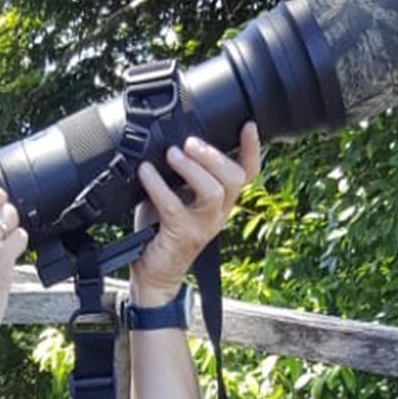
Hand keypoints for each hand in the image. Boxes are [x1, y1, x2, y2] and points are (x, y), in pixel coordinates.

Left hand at [130, 122, 260, 305]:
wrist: (153, 274)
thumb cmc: (161, 233)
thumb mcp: (174, 197)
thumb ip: (177, 176)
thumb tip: (166, 142)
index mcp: (220, 202)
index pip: (247, 174)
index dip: (252, 149)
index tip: (247, 125)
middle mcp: (218, 213)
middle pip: (234, 179)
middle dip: (213, 156)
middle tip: (190, 142)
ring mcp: (203, 226)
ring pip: (213, 192)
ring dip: (192, 168)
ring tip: (172, 154)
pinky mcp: (183, 236)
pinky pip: (174, 206)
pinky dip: (158, 185)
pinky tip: (146, 172)